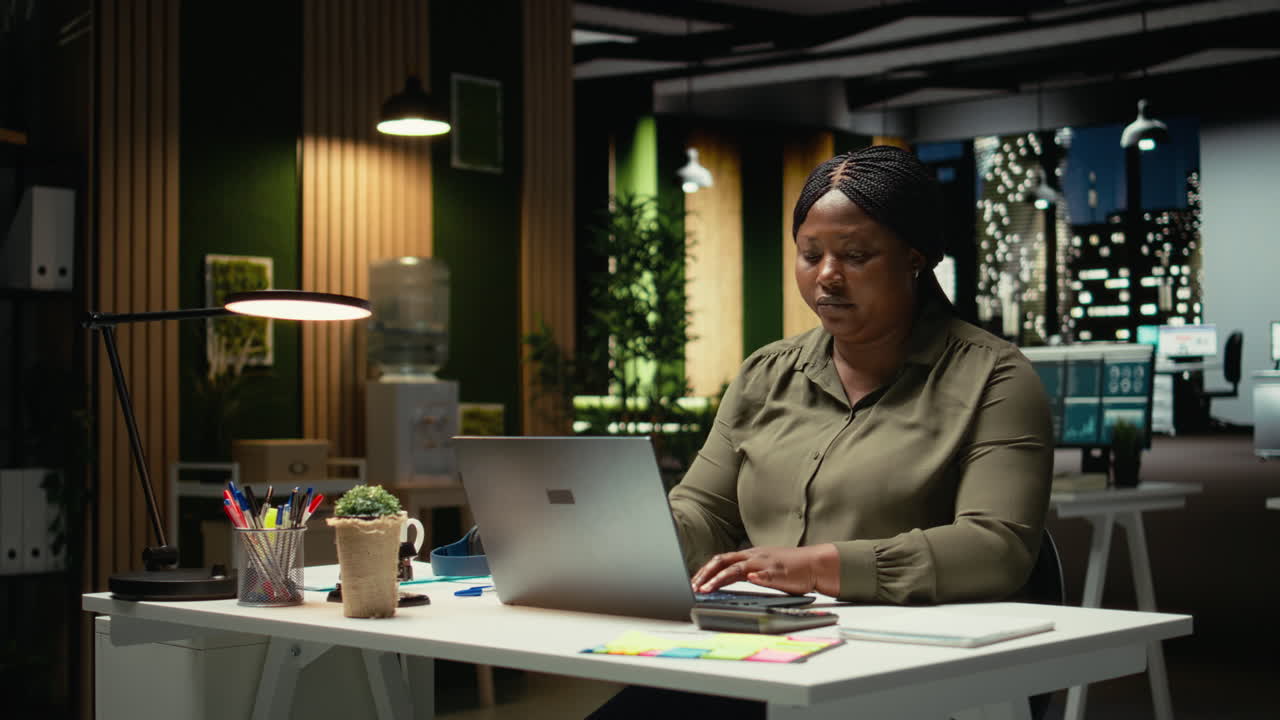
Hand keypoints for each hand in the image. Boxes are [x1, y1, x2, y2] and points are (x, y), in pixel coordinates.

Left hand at [690, 544, 838, 596]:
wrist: (814, 564)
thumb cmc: (787, 569)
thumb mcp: (760, 568)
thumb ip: (742, 572)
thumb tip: (721, 579)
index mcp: (749, 556)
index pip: (721, 560)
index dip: (705, 570)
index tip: (693, 582)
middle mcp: (754, 557)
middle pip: (723, 561)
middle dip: (706, 574)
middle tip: (693, 587)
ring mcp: (765, 564)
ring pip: (738, 567)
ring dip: (720, 578)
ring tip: (708, 588)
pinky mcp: (779, 572)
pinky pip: (766, 573)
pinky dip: (757, 576)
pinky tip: (749, 579)